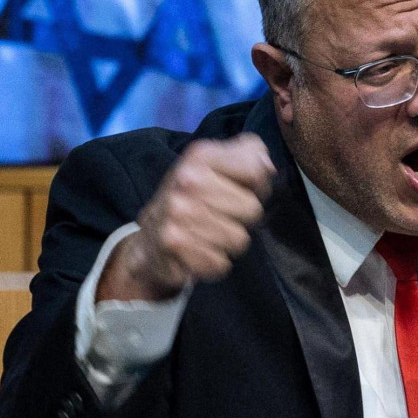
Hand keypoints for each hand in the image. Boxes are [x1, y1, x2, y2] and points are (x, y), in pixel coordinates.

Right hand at [98, 133, 274, 301]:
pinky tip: (197, 251)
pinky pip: (221, 262)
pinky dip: (213, 262)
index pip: (257, 171)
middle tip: (218, 216)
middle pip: (252, 209)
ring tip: (207, 234)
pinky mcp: (174, 244)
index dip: (257, 186)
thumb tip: (268, 166)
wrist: (150, 240)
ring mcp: (178, 212)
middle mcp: (187, 179)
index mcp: (201, 155)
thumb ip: (250, 154)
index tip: (239, 190)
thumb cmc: (194, 199)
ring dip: (228, 242)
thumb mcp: (217, 166)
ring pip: (239, 239)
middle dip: (241, 218)